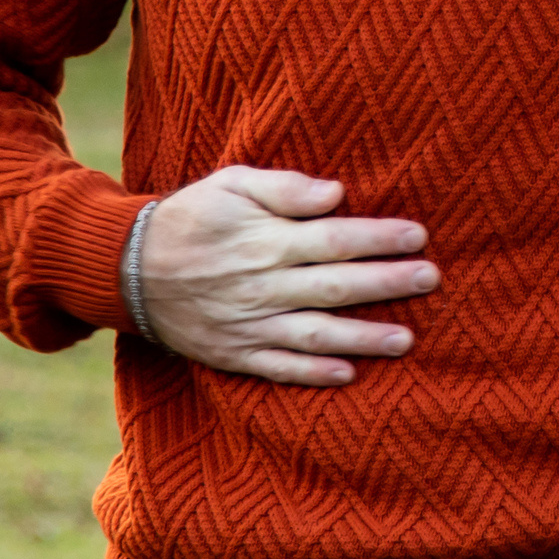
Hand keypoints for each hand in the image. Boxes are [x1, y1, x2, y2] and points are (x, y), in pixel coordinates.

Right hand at [140, 167, 438, 385]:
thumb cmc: (192, 216)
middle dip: (385, 283)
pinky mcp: (234, 353)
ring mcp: (247, 324)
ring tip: (407, 338)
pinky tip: (349, 375)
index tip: (419, 236)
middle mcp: (260, 285)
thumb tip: (337, 193)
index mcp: (264, 240)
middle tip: (431, 278)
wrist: (127, 268)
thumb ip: (286, 187)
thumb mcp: (231, 184)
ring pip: (314, 334)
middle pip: (334, 285)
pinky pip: (278, 368)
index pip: (333, 239)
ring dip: (362, 337)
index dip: (378, 238)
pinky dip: (313, 374)